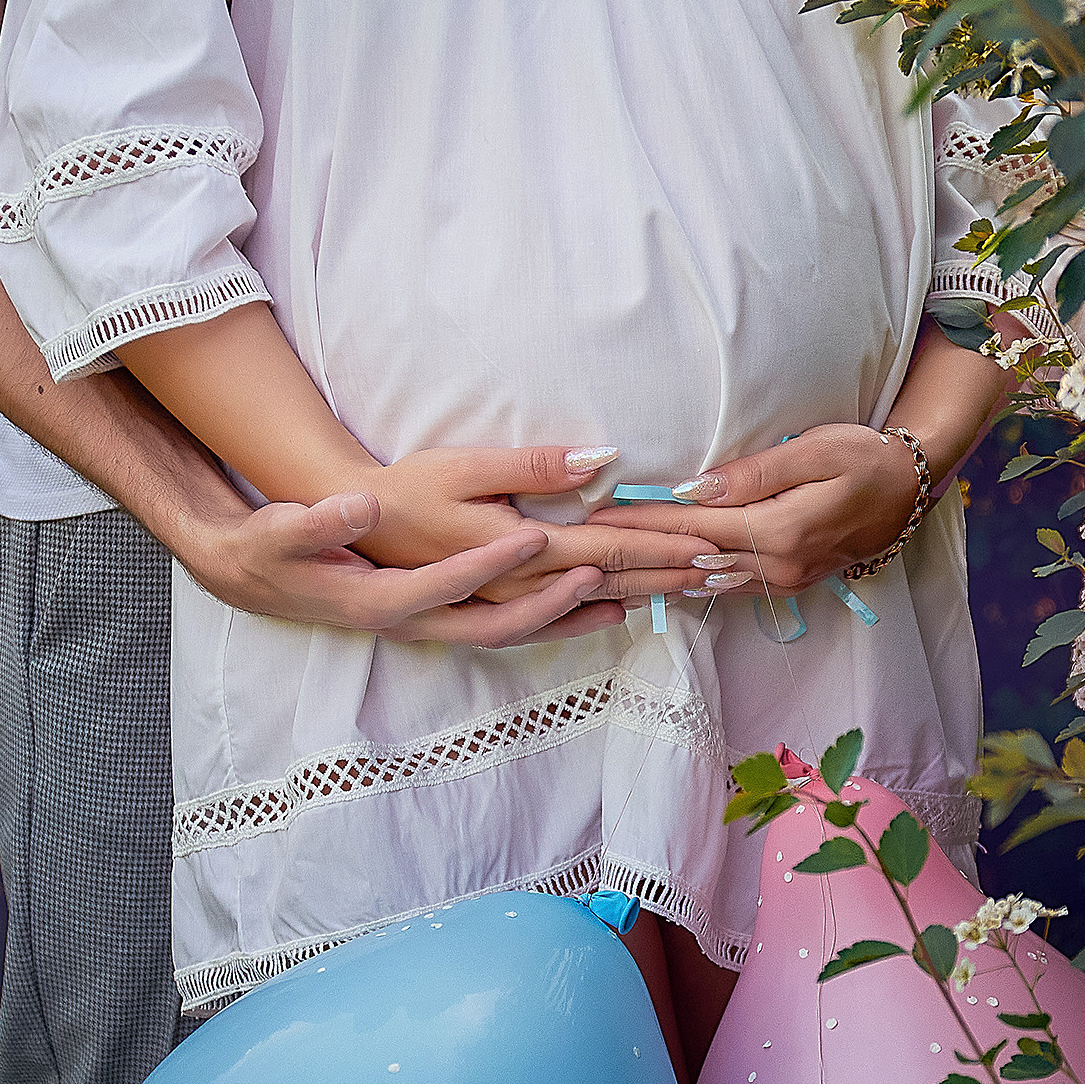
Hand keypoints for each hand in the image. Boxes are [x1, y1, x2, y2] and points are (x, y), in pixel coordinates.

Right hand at [185, 495, 626, 646]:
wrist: (263, 578)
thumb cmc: (285, 545)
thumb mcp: (292, 527)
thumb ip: (324, 520)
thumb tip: (357, 507)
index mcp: (388, 597)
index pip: (452, 582)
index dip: (493, 562)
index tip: (535, 537)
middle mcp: (420, 622)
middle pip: (509, 622)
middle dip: (568, 602)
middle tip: (618, 578)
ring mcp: (437, 628)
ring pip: (520, 632)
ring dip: (576, 618)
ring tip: (632, 598)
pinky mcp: (447, 623)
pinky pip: (517, 629)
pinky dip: (563, 620)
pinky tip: (604, 607)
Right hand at [353, 445, 751, 602]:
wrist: (354, 530)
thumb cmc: (408, 488)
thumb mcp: (465, 465)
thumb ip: (534, 465)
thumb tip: (599, 460)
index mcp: (525, 545)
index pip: (614, 548)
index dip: (668, 547)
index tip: (715, 544)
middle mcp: (523, 584)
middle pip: (615, 581)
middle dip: (675, 575)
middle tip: (730, 569)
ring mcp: (508, 603)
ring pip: (592, 605)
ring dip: (647, 596)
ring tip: (695, 588)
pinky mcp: (492, 608)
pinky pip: (553, 624)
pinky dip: (593, 618)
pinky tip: (622, 614)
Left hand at [581, 425, 923, 596]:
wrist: (910, 489)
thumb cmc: (865, 457)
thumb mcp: (816, 451)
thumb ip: (754, 474)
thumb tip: (696, 489)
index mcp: (780, 533)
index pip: (695, 528)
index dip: (644, 523)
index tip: (598, 518)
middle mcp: (777, 566)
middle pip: (693, 561)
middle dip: (637, 557)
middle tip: (582, 551)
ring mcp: (784, 580)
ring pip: (706, 581)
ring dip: (656, 578)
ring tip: (605, 576)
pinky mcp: (787, 582)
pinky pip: (727, 587)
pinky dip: (688, 585)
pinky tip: (659, 585)